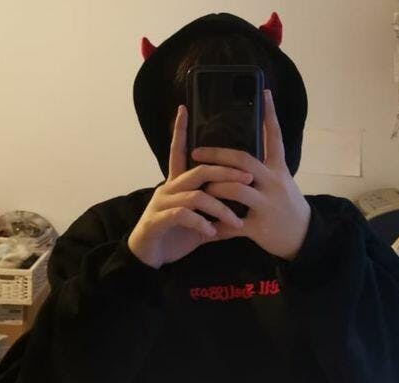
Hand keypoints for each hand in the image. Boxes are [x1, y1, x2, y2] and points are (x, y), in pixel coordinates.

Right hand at [128, 105, 252, 268]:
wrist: (150, 257)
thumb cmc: (175, 236)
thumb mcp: (199, 222)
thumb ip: (214, 213)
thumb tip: (240, 210)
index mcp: (178, 185)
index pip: (179, 152)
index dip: (180, 131)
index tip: (183, 108)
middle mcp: (170, 188)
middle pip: (200, 171)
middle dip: (226, 172)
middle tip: (248, 179)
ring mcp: (162, 203)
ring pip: (195, 195)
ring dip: (219, 207)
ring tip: (235, 222)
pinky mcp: (158, 220)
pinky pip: (183, 215)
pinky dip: (200, 223)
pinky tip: (211, 231)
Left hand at [191, 89, 310, 260]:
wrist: (304, 237)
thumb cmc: (289, 206)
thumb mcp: (283, 182)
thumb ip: (266, 168)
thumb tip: (243, 155)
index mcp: (279, 170)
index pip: (275, 138)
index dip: (270, 115)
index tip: (264, 92)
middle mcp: (274, 183)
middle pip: (243, 161)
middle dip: (217, 155)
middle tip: (196, 152)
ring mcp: (266, 204)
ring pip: (235, 190)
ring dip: (214, 187)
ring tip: (201, 187)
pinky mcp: (259, 226)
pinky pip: (232, 225)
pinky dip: (217, 227)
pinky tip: (205, 226)